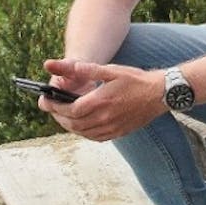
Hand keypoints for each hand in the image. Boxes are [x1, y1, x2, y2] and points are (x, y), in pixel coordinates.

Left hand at [37, 59, 166, 140]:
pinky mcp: (118, 133)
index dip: (54, 107)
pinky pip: (94, 137)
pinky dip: (83, 132)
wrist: (160, 94)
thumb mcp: (110, 70)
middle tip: (50, 108)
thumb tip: (67, 67)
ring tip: (62, 115)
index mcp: (100, 102)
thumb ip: (87, 70)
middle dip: (58, 116)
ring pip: (82, 132)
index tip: (45, 101)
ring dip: (69, 125)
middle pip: (72, 123)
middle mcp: (104, 118)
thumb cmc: (136, 80)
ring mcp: (111, 128)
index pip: (69, 110)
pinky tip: (81, 125)